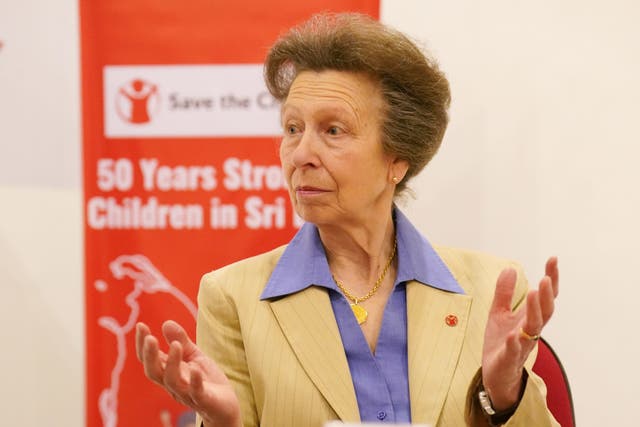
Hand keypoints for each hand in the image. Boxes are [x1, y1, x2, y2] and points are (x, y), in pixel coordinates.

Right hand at [136, 320, 240, 426]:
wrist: (225, 405)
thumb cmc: (206, 379)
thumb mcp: (194, 355)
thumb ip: (181, 341)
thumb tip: (166, 322)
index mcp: (169, 372)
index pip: (150, 360)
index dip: (143, 345)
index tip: (141, 325)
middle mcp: (174, 384)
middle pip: (154, 372)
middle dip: (150, 356)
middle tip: (150, 338)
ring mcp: (187, 393)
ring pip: (172, 381)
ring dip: (172, 363)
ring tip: (176, 345)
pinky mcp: (204, 400)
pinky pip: (196, 392)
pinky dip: (194, 381)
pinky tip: (196, 369)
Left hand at [481, 257, 558, 409]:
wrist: (496, 374)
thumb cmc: (501, 342)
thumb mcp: (499, 313)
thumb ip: (504, 293)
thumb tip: (510, 268)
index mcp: (530, 318)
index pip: (545, 297)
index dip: (551, 278)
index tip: (553, 259)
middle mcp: (531, 330)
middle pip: (544, 311)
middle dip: (546, 295)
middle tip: (546, 278)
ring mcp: (522, 344)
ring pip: (533, 328)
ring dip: (535, 310)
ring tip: (534, 292)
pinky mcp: (509, 358)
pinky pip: (514, 350)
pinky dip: (514, 341)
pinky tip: (513, 333)